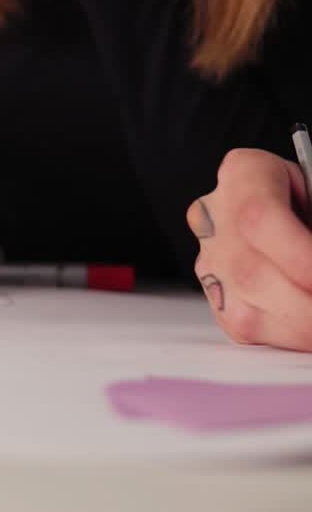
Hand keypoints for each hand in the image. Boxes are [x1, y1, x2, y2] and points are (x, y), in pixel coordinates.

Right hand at [188, 149, 311, 350]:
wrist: (297, 210)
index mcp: (245, 174)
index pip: (258, 216)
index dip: (301, 256)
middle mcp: (215, 217)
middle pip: (251, 272)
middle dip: (309, 303)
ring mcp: (210, 261)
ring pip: (247, 310)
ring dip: (305, 328)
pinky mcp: (216, 299)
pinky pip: (249, 330)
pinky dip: (292, 336)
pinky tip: (311, 327)